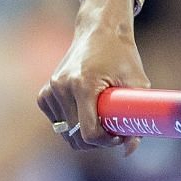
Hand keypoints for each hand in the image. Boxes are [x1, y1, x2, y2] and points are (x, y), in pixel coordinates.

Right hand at [36, 0, 149, 153]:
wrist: (99, 30)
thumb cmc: (122, 56)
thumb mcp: (137, 83)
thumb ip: (135, 118)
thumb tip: (129, 150)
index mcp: (84, 85)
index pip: (89, 132)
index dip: (106, 141)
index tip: (119, 135)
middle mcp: (62, 88)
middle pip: (76, 137)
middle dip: (96, 140)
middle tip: (114, 129)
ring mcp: (50, 90)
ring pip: (65, 133)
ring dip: (83, 132)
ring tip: (102, 116)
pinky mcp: (44, 93)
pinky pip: (58, 122)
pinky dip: (72, 123)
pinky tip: (86, 108)